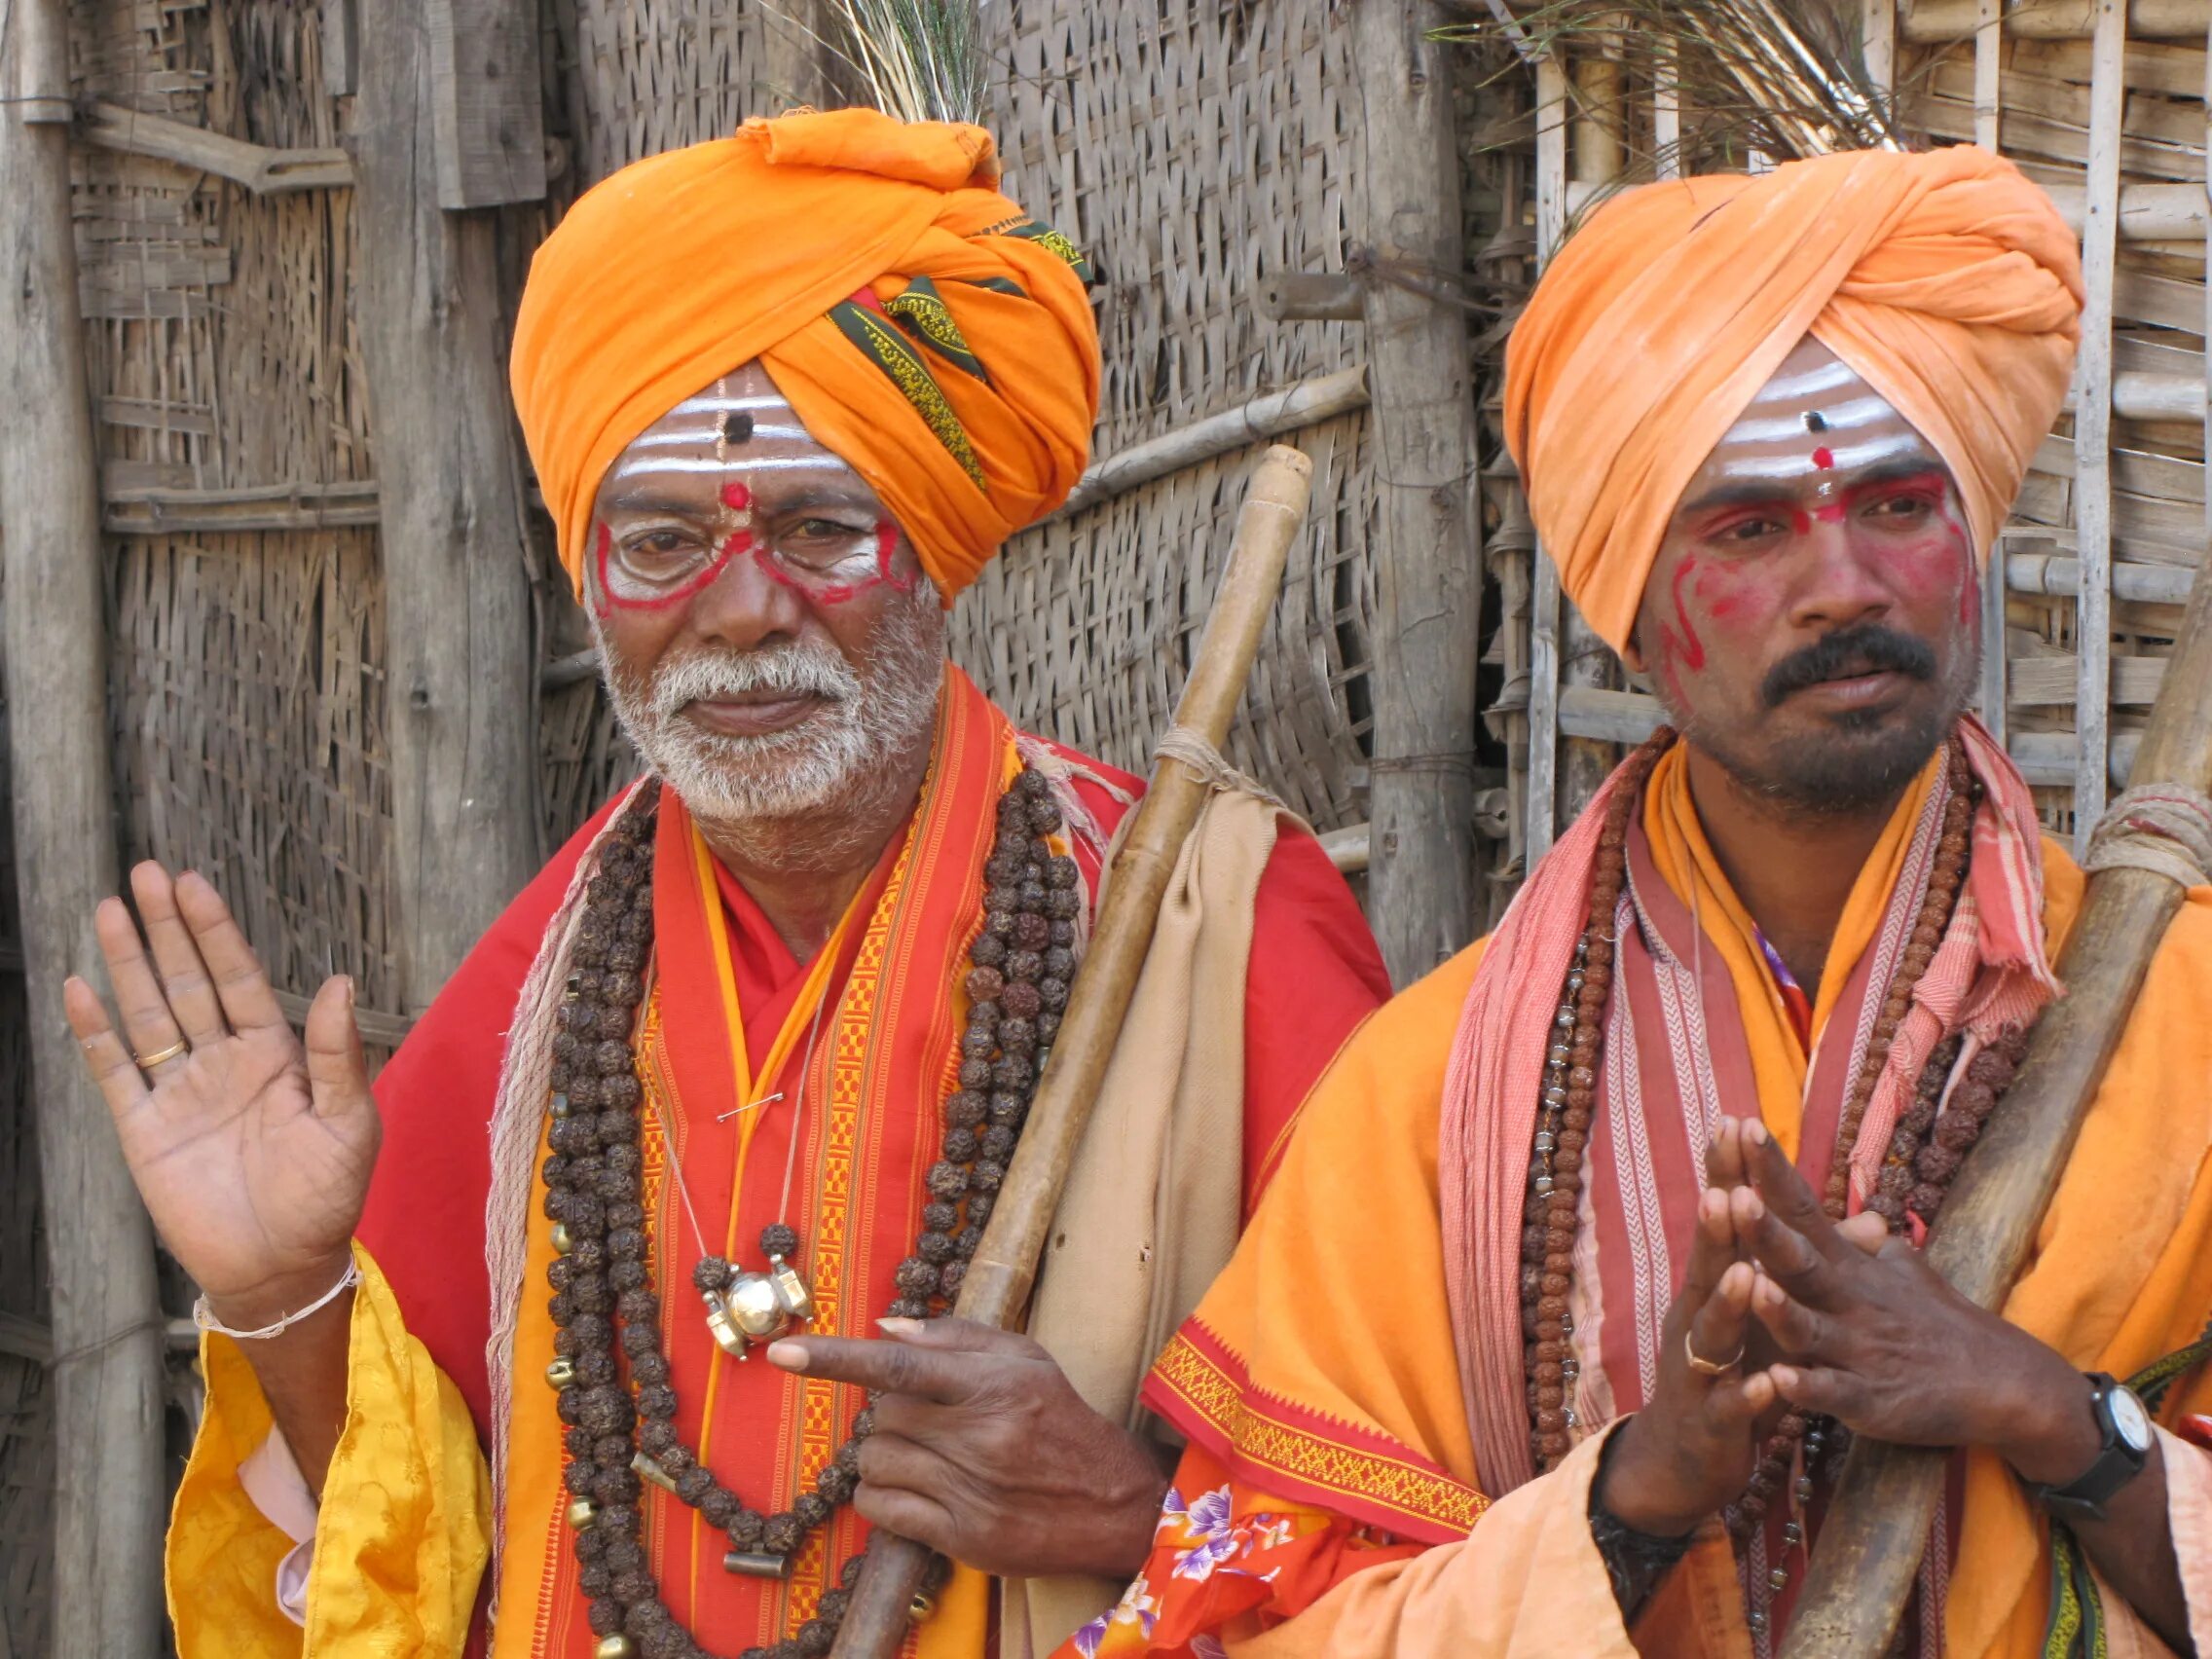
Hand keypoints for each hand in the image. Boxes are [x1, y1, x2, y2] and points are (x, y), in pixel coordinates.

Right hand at [63, 863, 378, 1328]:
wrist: (281, 1267)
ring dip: (128, 964)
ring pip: (149, 1014)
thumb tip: (338, 981)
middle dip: (168, 929)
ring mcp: (181, 1092)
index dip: (215, 932)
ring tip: (110, 909)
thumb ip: (337, 1054)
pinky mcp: (144, 1129)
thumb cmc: (327, 1197)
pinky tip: (81, 988)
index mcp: (275, 1054)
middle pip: (188, 981)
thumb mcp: (349, 1122)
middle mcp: (223, 1062)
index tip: (193, 884)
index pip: (239, 978)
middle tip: (145, 874)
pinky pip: (116, 1071)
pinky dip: (96, 1032)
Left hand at [766, 1316, 1168, 1578]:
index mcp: (993, 1385)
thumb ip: (954, 1337)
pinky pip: (879, 1509)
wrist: (1112, 1503)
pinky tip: (915, 1488)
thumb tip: (884, 1328)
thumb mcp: (1025, 1359)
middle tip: (930, 1418)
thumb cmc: (1061, 1419)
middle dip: (892, 1412)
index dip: (836, 1358)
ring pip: (874, 1460)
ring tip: (928, 1454)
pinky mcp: (962, 1537)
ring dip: (885, 1452)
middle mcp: (980, 1439)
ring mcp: (969, 1492)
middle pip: (882, 1414)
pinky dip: (880, 1494)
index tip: (784, 1353)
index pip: (899, 1367)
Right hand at [1596, 1119, 1778, 1534]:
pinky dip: (1751, 1396)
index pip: (1723, 1221)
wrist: (1682, 1456)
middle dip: (1718, 1227)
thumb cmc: (1729, 1371)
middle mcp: (1699, 1319)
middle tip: (1729, 1188)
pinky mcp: (1712, 1420)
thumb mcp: (1761, 1314)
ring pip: (1714, 1332)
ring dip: (1729, 1304)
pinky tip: (1768, 1386)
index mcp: (1714, 1288)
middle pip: (1708, 1265)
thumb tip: (1858, 1219)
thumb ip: (1797, 1263)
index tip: (1734, 1124)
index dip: (1727, 1175)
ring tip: (1746, 1274)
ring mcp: (1700, 1369)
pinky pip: (1732, 1406)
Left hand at [1735, 1122, 2096, 1482]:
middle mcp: (1848, 1302)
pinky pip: (1832, 1394)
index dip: (1771, 1170)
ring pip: (1808, 1329)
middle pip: (1799, 1262)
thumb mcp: (1900, 1269)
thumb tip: (1843, 1203)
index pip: (1802, 1208)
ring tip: (1751, 1284)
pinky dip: (1807, 1388)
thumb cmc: (1939, 1321)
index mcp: (1848, 1267)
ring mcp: (1857, 1352)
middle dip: (1766, 1232)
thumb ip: (1859, 1239)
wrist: (2003, 1385)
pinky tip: (1779, 1379)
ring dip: (1779, 1309)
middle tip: (1733, 1194)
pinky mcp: (1869, 1402)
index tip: (1740, 1124)